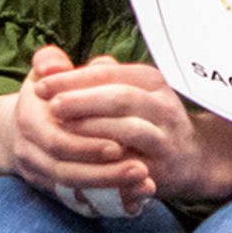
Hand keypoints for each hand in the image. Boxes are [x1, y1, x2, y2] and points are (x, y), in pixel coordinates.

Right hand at [0, 46, 159, 209]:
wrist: (19, 129)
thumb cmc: (43, 96)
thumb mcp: (42, 74)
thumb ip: (50, 62)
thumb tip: (56, 64)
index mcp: (29, 122)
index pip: (57, 141)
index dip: (87, 145)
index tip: (121, 144)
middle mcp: (30, 153)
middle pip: (66, 171)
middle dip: (104, 172)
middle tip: (142, 169)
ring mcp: (41, 176)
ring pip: (74, 190)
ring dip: (110, 188)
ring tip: (145, 183)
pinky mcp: (54, 192)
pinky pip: (81, 204)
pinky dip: (109, 202)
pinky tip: (136, 201)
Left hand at [37, 55, 208, 203]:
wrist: (190, 159)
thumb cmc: (144, 118)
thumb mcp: (126, 89)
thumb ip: (91, 77)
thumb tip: (49, 63)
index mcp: (151, 81)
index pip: (109, 74)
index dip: (73, 78)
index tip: (40, 83)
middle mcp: (162, 106)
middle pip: (120, 97)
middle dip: (82, 100)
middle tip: (50, 105)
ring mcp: (163, 138)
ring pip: (128, 129)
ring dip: (93, 128)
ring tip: (63, 128)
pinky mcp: (161, 169)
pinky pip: (132, 164)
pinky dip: (107, 162)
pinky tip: (81, 160)